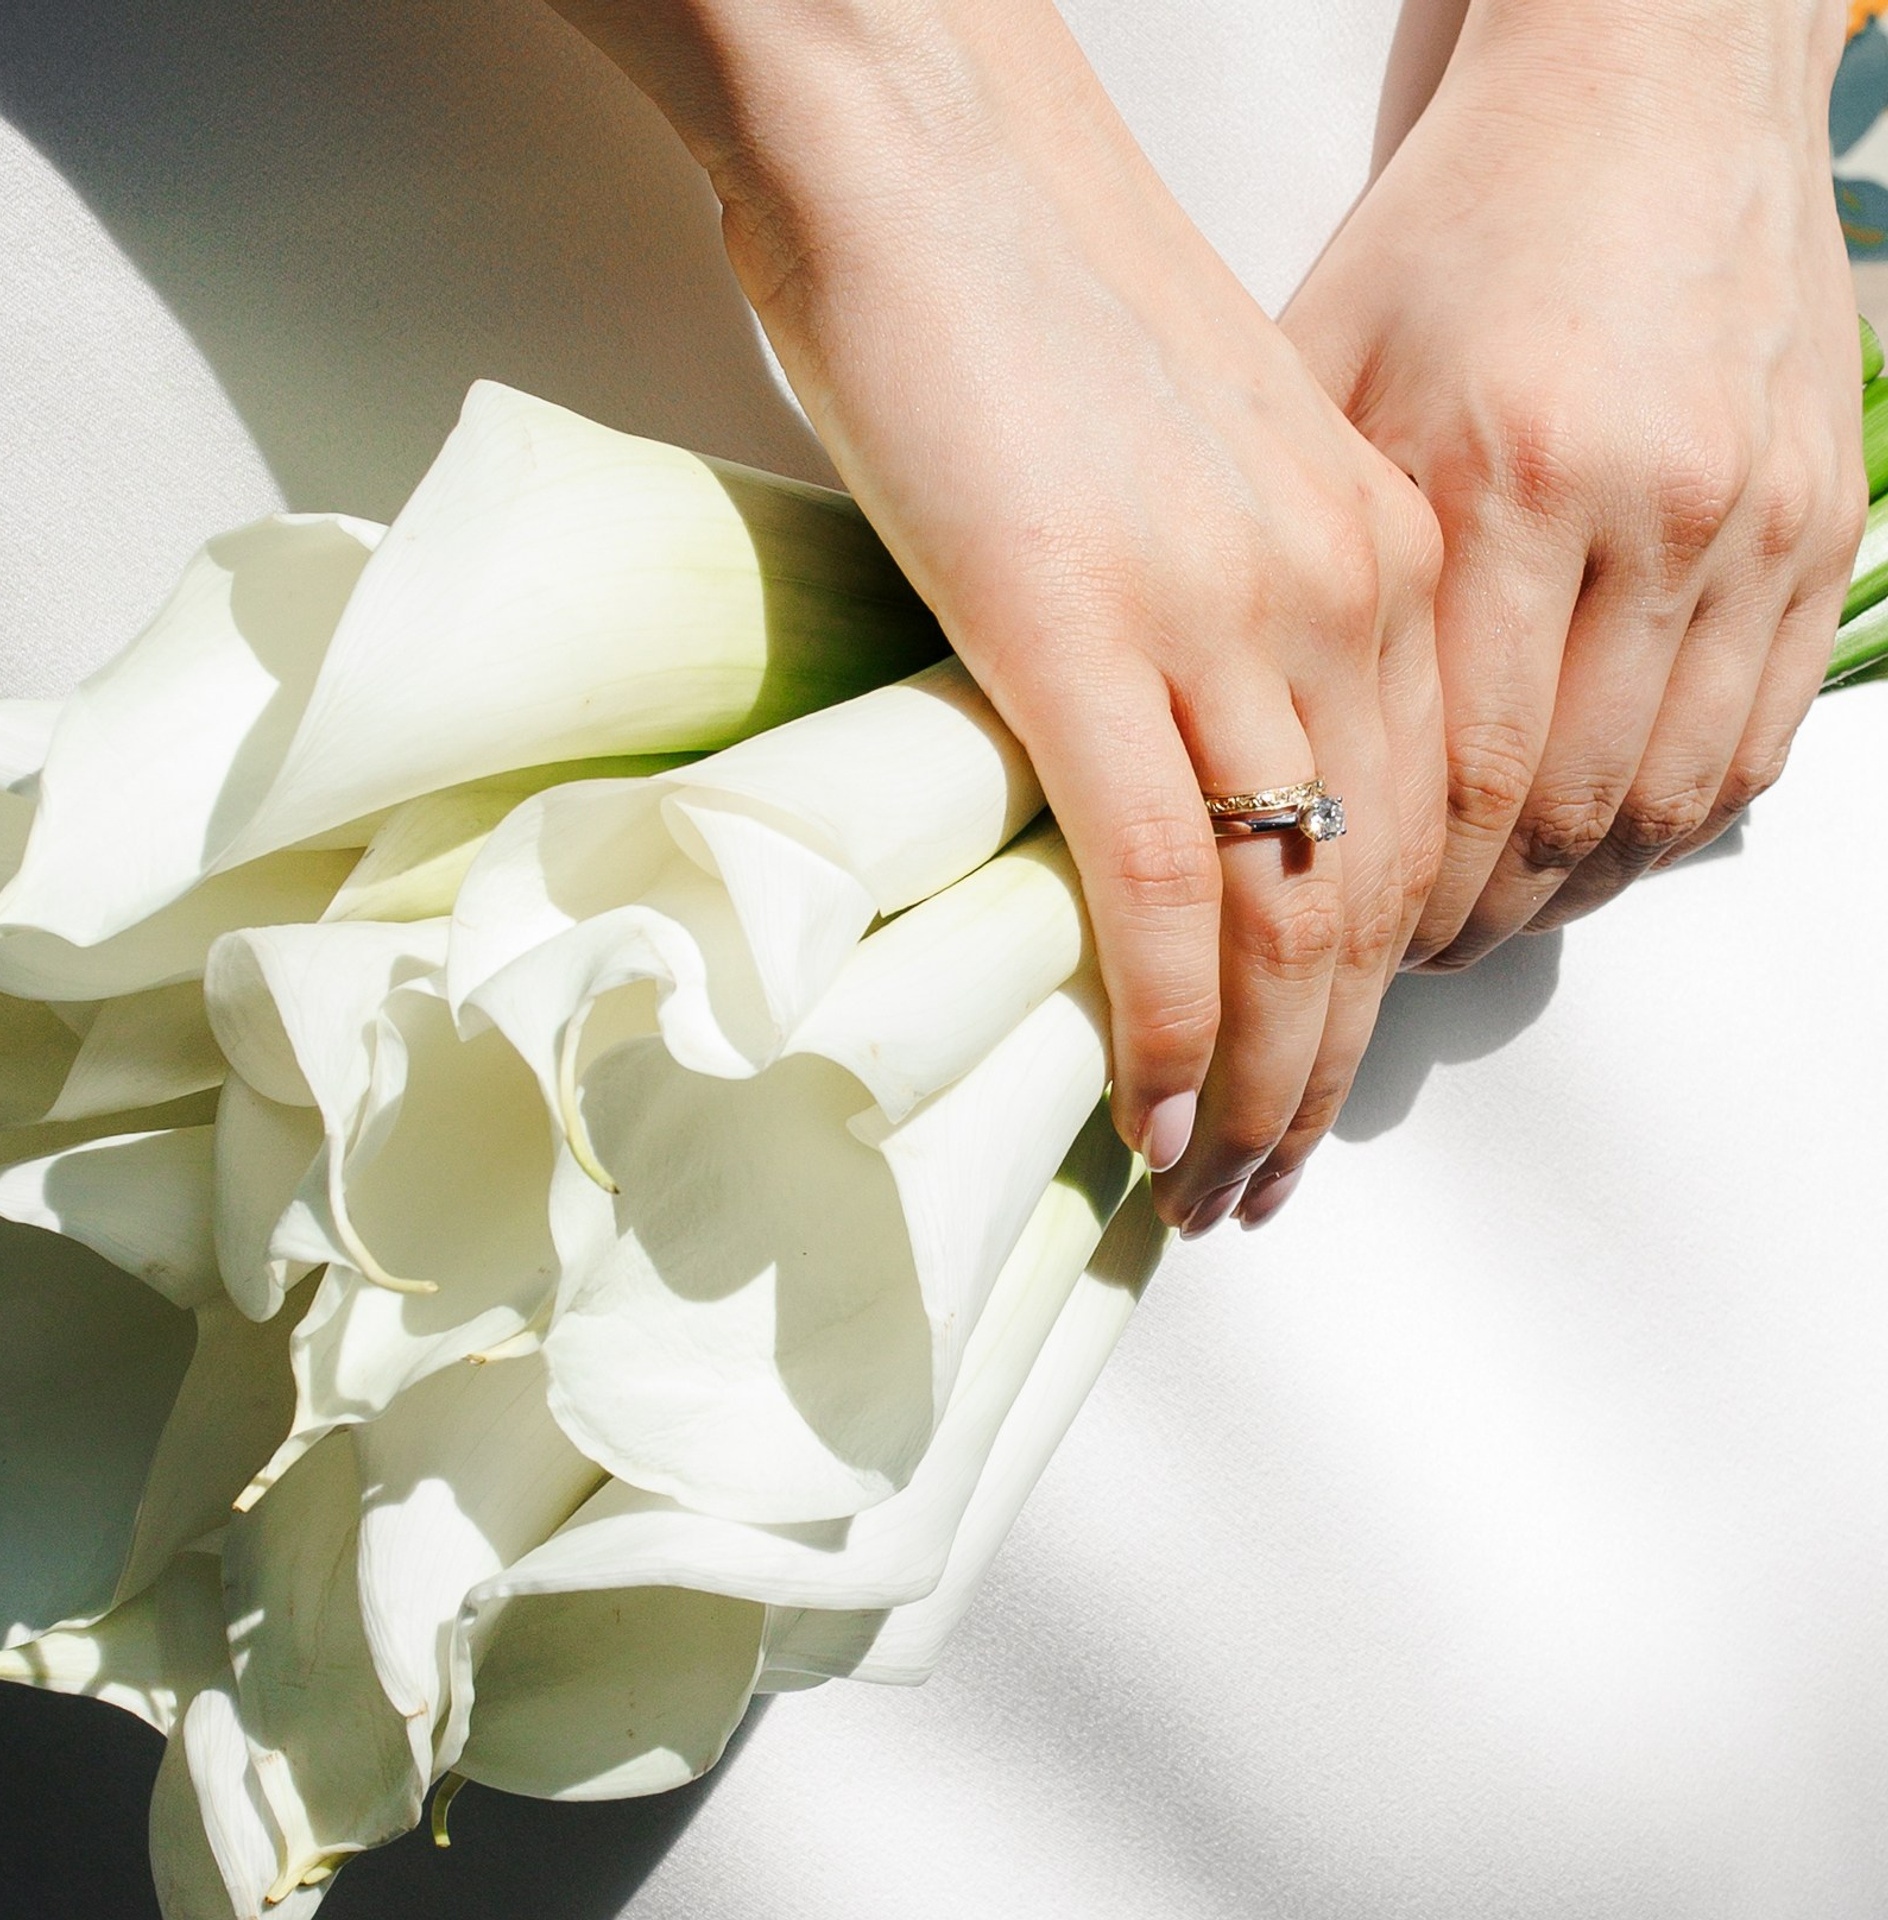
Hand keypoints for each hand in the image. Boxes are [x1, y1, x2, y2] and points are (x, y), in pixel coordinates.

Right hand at [558, 0, 1445, 1229]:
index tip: (1314, 1083)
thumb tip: (1167, 764)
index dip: (1372, 990)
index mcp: (1378, 555)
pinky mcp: (1084, 635)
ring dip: (1266, 1082)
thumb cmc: (1022, 299)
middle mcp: (1345, 595)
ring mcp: (1226, 617)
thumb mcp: (1178, 477)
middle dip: (1332, 1071)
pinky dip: (1172, 1022)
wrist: (915, 139)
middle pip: (1373, 899)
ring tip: (1224, 1190)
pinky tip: (1162, 1118)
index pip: (1414, 831)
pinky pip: (1164, 880)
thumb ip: (1214, 619)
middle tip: (1278, 1184)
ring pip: (1292, 915)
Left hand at [1283, 0, 1865, 971]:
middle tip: (1404, 956)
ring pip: (1670, 793)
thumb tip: (1246, 732)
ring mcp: (1760, 522)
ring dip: (1573, 887)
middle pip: (1565, 806)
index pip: (1457, 770)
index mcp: (1512, 476)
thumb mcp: (1330, 370)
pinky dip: (1675, 820)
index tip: (1343, 942)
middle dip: (1475, 914)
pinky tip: (1597, 844)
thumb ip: (1305, 555)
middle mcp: (1656, 510)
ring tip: (1492, 916)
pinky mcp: (1827, 525)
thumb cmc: (1461, 231)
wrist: (1648, 94)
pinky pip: (1762, 735)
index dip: (1397, 891)